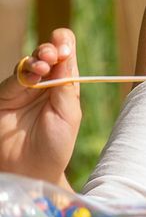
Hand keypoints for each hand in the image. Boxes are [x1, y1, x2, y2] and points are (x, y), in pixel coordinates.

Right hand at [0, 29, 81, 185]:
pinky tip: (32, 76)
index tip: (66, 49)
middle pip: (46, 54)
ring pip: (28, 63)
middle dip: (50, 49)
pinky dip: (22, 74)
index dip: (65, 46)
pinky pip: (12, 80)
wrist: (31, 170)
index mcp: (65, 85)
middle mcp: (44, 84)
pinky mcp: (5, 97)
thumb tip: (66, 55)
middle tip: (54, 55)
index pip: (65, 56)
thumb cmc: (55, 145)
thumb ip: (65, 86)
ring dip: (37, 58)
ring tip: (44, 64)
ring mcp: (23, 90)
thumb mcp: (68, 114)